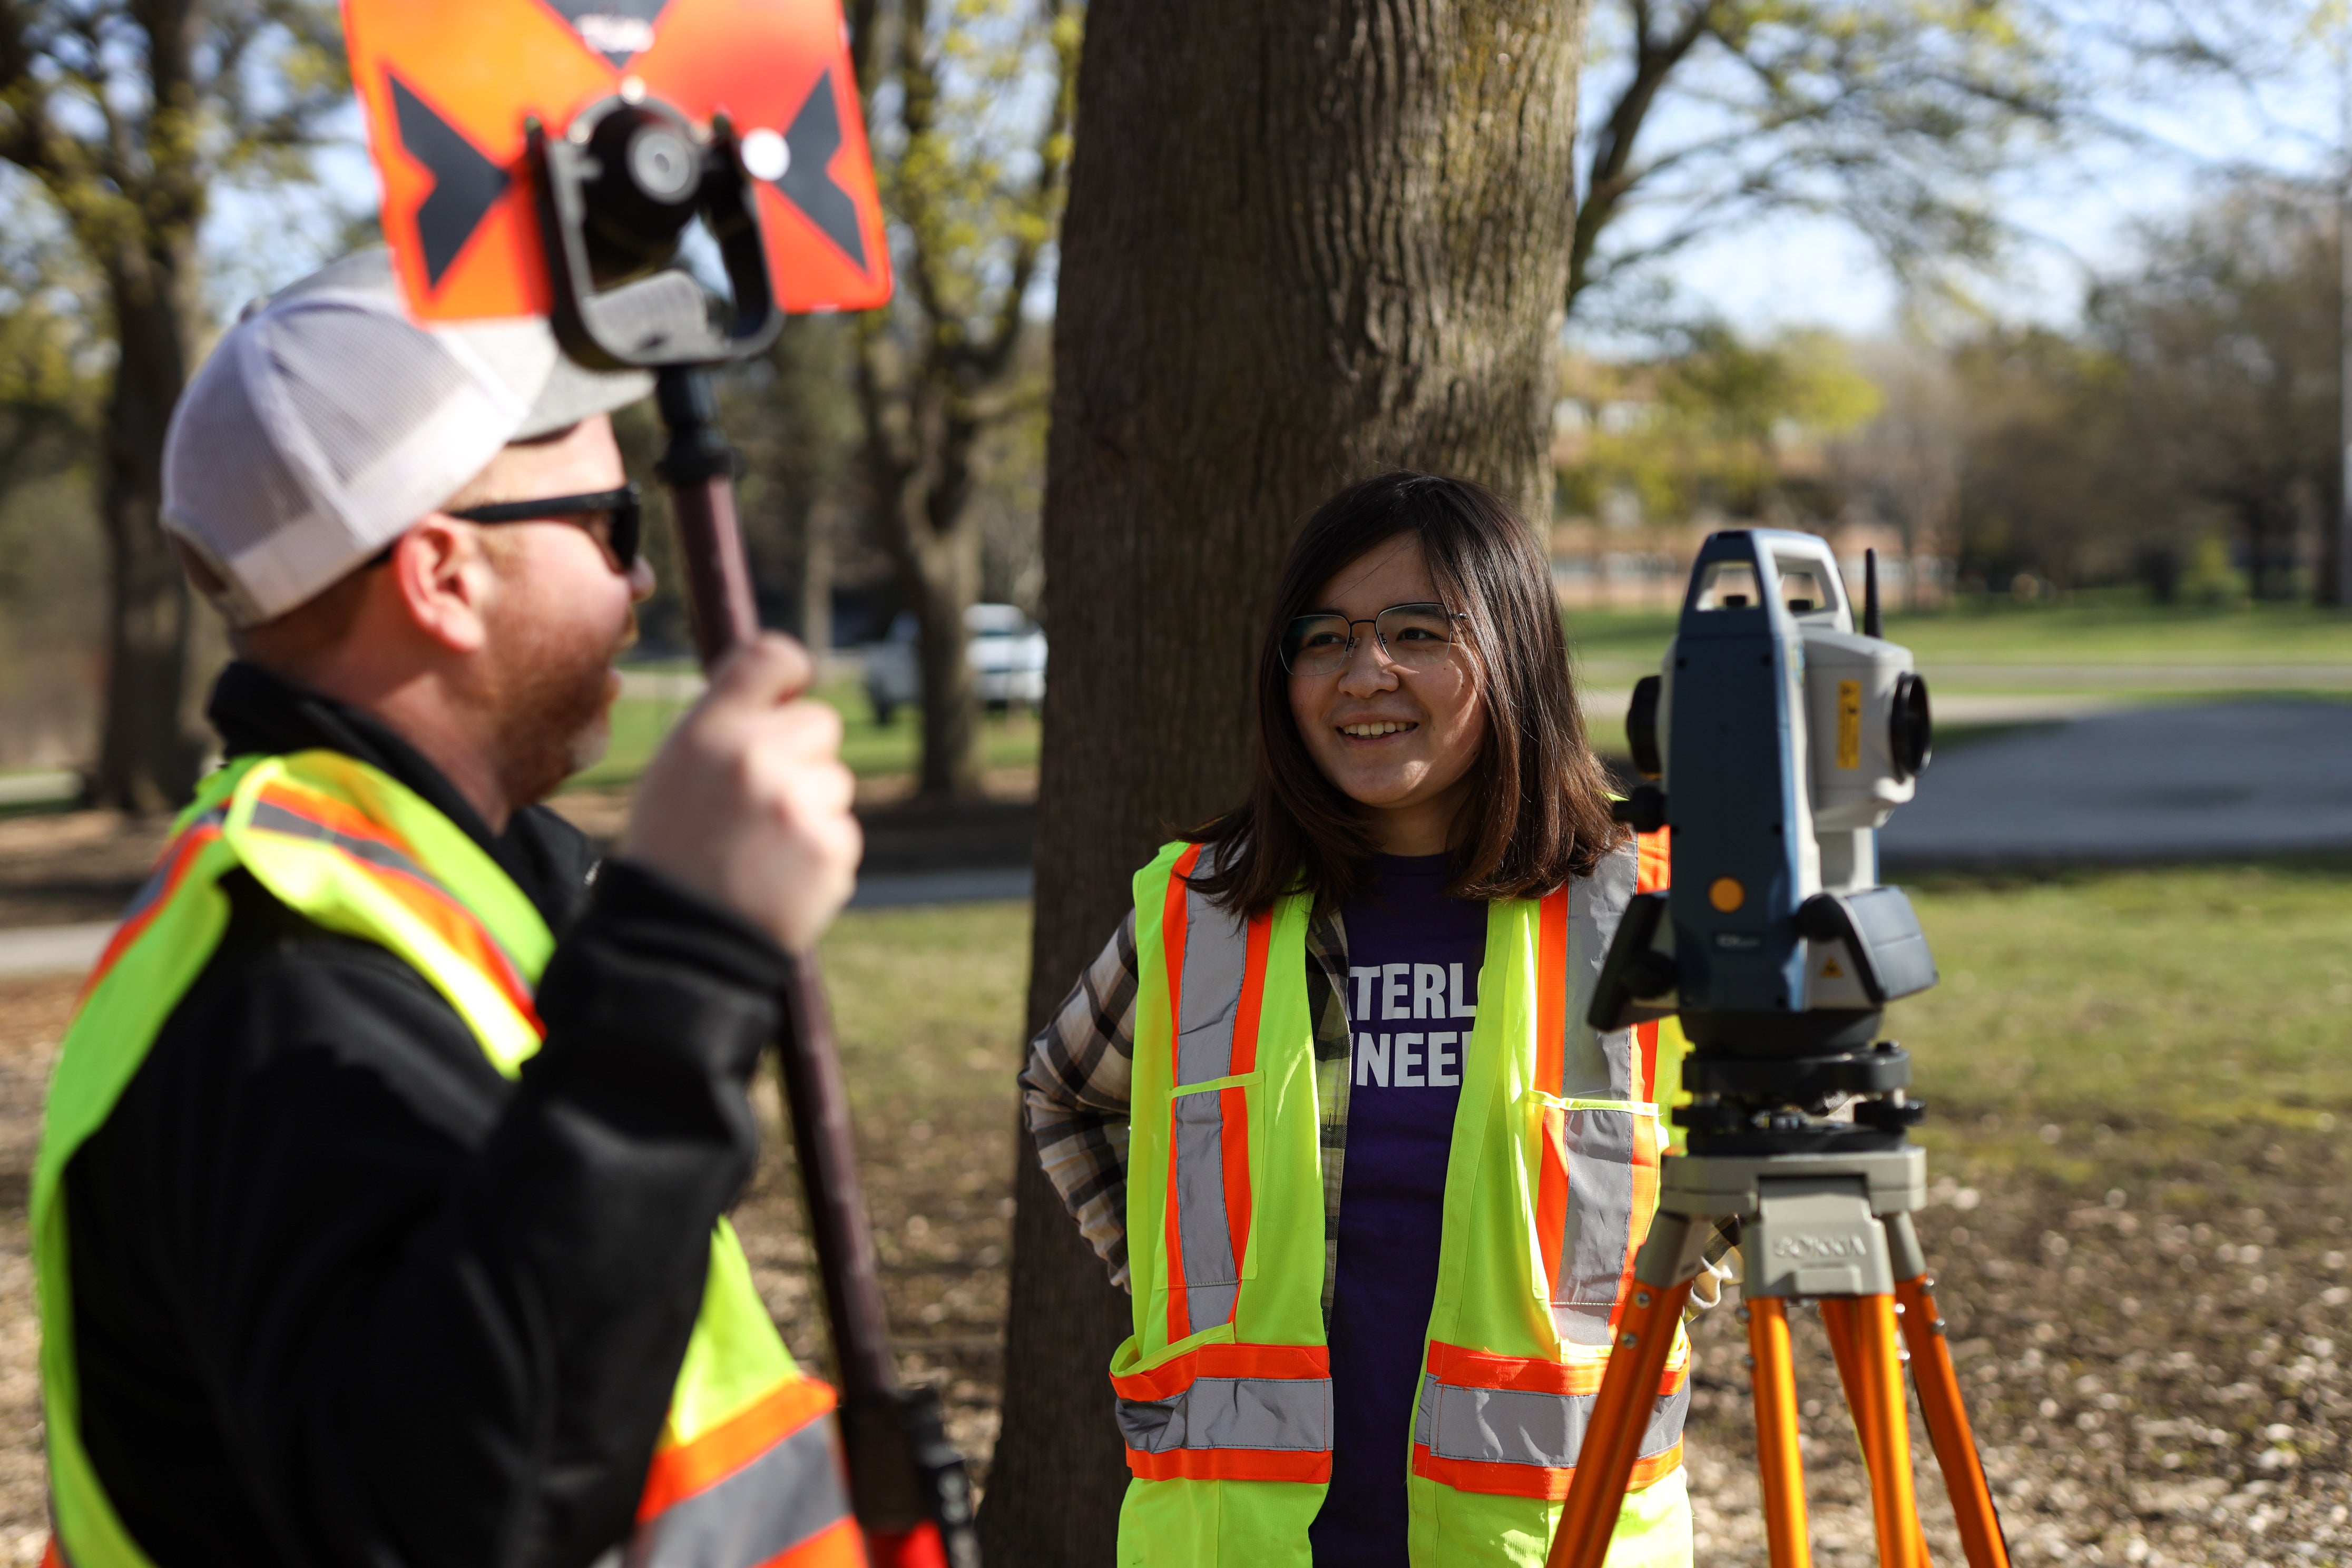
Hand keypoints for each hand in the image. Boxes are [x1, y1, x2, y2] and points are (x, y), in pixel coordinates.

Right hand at [623, 635, 860, 952]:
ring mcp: (798, 804)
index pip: (770, 657)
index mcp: (709, 731)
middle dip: (803, 753)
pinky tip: (780, 875)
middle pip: (821, 721)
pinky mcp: (830, 847)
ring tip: (763, 846)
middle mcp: (755, 757)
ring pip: (835, 780)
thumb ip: (725, 725)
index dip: (790, 671)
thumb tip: (783, 679)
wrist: (678, 944)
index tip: (790, 690)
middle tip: (762, 798)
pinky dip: (820, 851)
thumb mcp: (675, 772)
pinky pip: (842, 830)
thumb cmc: (674, 851)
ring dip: (812, 807)